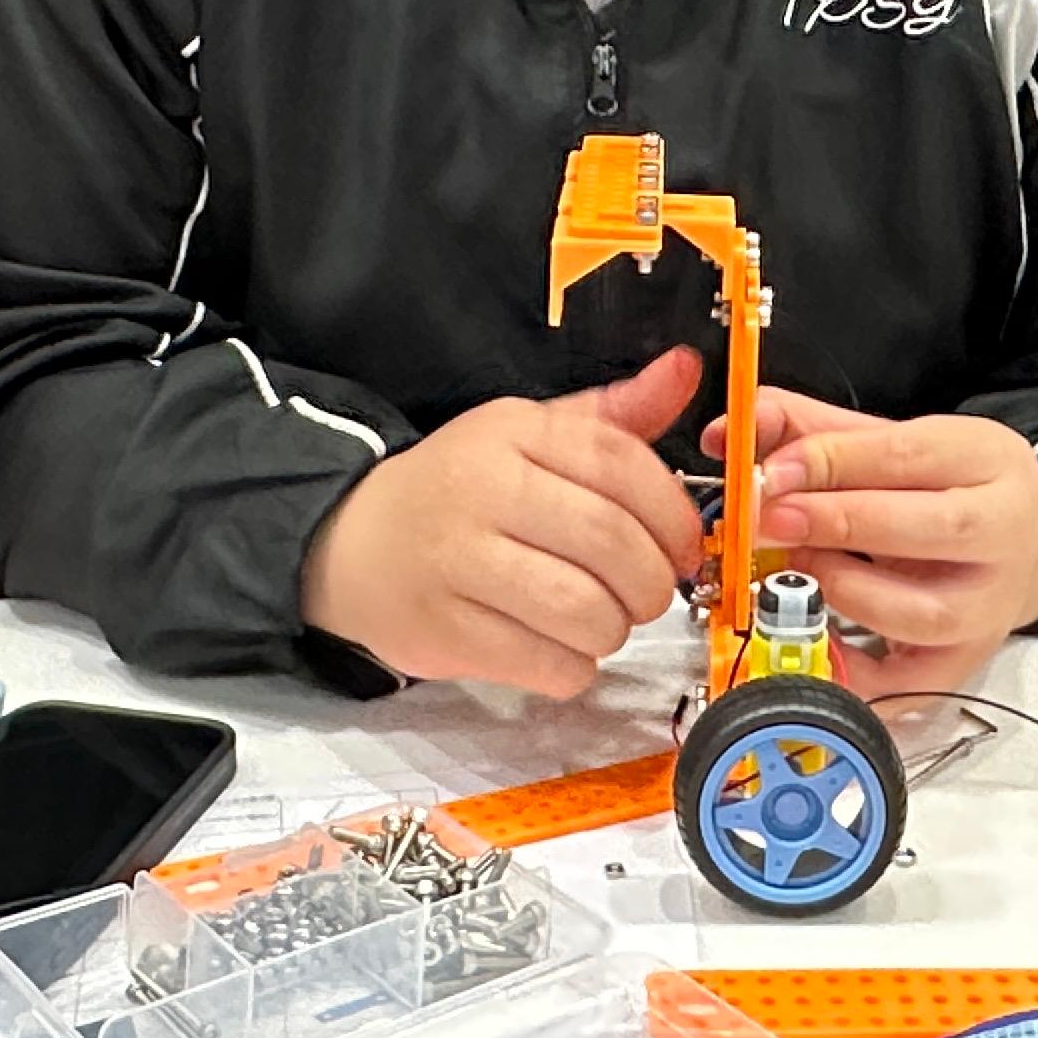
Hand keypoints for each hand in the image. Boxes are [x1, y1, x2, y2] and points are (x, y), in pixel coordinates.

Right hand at [300, 349, 705, 696]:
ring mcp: (456, 563)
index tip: (685, 546)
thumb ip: (612, 416)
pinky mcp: (443, 632)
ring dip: (615, 628)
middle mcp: (482, 489)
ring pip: (584, 612)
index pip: (620, 464)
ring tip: (601, 619)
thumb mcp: (529, 436)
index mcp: (512, 432)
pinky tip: (560, 647)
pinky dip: (574, 667)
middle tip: (649, 593)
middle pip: (609, 543)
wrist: (352, 542)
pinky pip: (547, 664)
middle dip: (652, 582)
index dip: (673, 515)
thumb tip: (684, 370)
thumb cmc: (460, 490)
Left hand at [716, 388, 1037, 698]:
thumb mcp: (889, 441)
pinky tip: (817, 642)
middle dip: (836, 523)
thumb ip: (809, 430)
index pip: (907, 455)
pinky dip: (859, 673)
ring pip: (923, 611)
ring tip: (798, 569)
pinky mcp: (966, 661)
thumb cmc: (940, 488)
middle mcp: (1003, 533)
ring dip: (844, 590)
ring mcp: (990, 605)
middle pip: (929, 528)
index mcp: (987, 460)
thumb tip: (726, 434)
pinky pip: (911, 683)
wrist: (1015, 547)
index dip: (830, 462)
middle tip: (770, 519)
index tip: (770, 471)